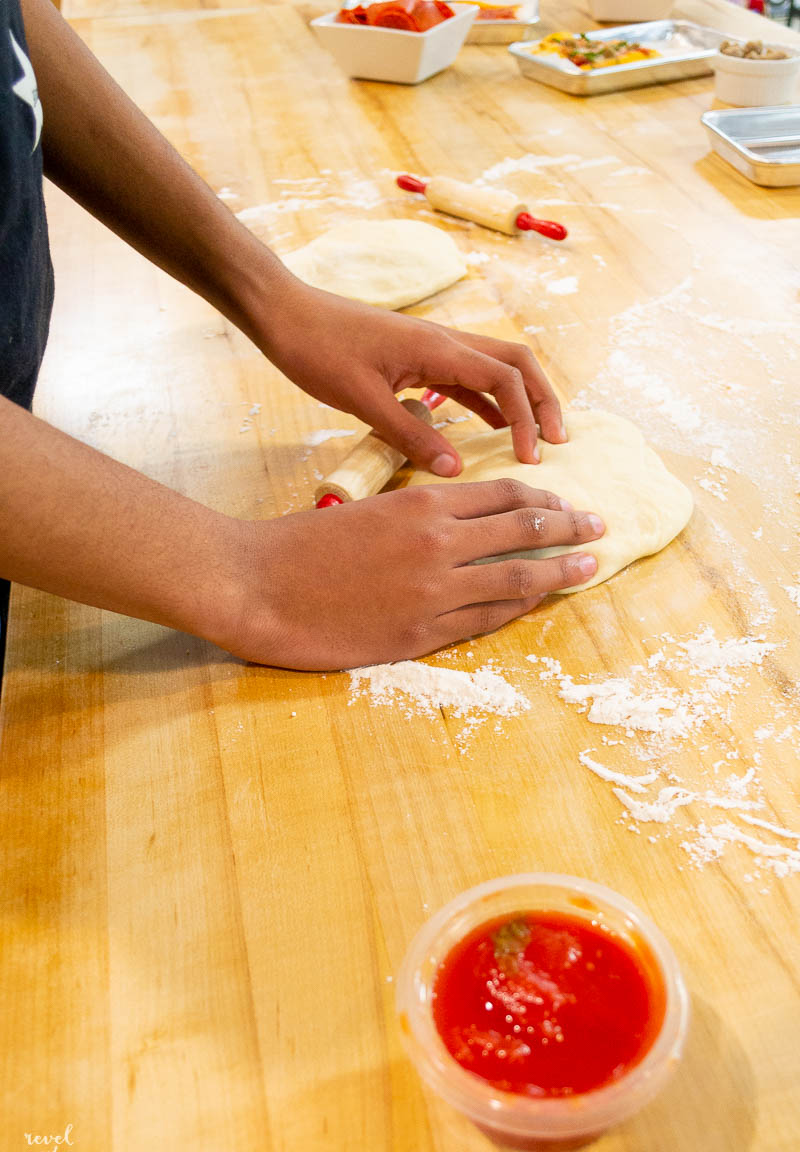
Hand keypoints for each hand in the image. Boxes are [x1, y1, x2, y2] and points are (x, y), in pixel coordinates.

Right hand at [222, 480, 602, 668]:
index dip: (543, 498)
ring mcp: (433, 592)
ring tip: (590, 566)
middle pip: (525, 528)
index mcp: (423, 505)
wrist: (258, 584)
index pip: (503, 494)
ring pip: (517, 577)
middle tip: (600, 527)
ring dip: (560, 570)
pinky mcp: (420, 634)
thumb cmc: (301, 545)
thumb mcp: (368, 511)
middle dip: (570, 527)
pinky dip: (518, 609)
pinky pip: (485, 620)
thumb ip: (417, 515)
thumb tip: (458, 519)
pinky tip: (537, 604)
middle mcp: (439, 543)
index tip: (565, 503)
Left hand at [255, 279, 564, 476]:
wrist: (285, 315)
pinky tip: (488, 431)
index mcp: (439, 348)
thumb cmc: (317, 350)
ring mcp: (433, 349)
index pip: (507, 378)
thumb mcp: (362, 399)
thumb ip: (410, 435)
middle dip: (543, 401)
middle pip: (517, 364)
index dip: (527, 417)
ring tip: (533, 441)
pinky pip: (465, 380)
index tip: (530, 457)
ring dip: (519, 401)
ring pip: (495, 369)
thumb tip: (455, 469)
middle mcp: (445, 343)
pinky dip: (486, 403)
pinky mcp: (418, 359)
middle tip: (557, 443)